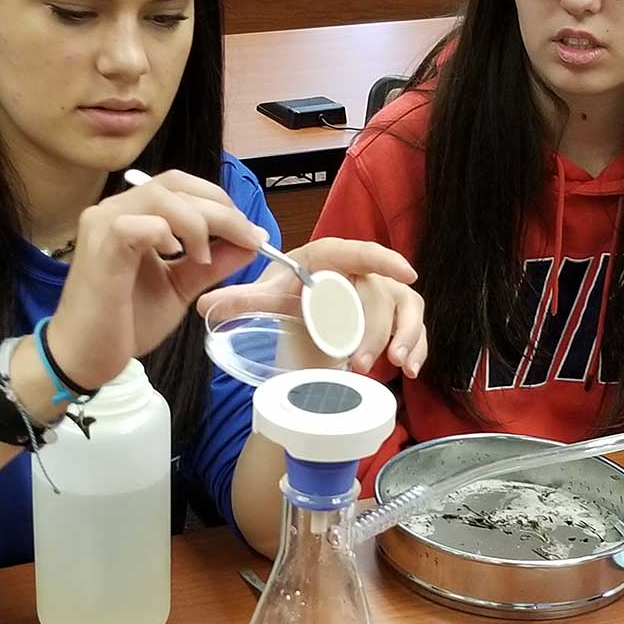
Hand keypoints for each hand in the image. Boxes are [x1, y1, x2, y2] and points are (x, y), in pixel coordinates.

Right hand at [47, 171, 268, 389]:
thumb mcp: (180, 287)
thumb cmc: (125, 323)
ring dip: (198, 222)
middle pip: (176, 185)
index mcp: (133, 215)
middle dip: (220, 210)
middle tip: (247, 239)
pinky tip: (175, 257)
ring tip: (205, 257)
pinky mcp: (99, 248)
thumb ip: (212, 263)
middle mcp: (114, 210)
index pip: (181, 186)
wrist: (85, 358)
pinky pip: (137, 224)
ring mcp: (102, 225)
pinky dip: (164, 234)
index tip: (251, 234)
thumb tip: (252, 241)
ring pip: (161, 197)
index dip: (220, 203)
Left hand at [197, 236, 426, 377]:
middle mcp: (361, 272)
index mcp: (328, 258)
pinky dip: (417, 347)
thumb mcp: (267, 297)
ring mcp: (383, 293)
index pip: (356, 253)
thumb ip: (240, 300)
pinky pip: (415, 328)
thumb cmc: (290, 295)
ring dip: (403, 337)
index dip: (382, 259)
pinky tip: (411, 370)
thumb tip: (205, 305)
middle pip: (378, 294)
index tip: (405, 271)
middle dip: (375, 329)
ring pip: (404, 310)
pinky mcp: (395, 315)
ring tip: (395, 365)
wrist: (304, 309)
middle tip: (358, 361)